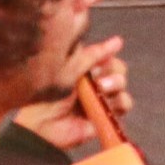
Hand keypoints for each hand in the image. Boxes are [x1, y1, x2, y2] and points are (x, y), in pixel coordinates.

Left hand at [7, 34, 128, 151]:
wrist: (42, 123)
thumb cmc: (49, 95)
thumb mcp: (72, 69)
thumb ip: (94, 54)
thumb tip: (118, 41)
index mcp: (87, 73)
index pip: (109, 62)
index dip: (109, 61)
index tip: (100, 64)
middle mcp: (95, 87)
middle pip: (120, 74)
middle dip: (114, 74)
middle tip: (99, 81)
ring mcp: (101, 103)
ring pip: (123, 91)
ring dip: (116, 87)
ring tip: (102, 90)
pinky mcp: (105, 119)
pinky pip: (122, 109)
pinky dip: (119, 104)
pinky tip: (105, 104)